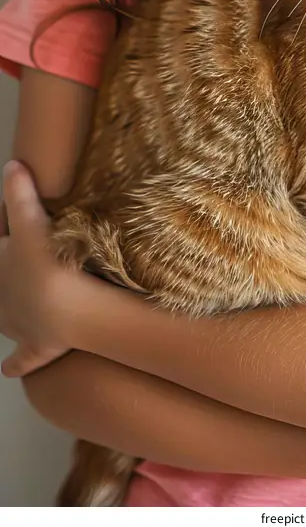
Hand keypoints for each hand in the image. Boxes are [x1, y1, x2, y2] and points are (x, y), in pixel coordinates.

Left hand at [0, 161, 77, 376]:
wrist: (69, 308)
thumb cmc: (47, 262)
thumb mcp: (31, 222)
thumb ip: (20, 193)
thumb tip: (11, 165)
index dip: (3, 247)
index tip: (11, 244)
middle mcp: (1, 299)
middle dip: (2, 282)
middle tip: (16, 273)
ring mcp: (16, 326)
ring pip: (4, 322)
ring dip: (6, 317)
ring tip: (10, 314)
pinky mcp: (36, 349)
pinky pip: (20, 360)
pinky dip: (14, 365)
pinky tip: (8, 370)